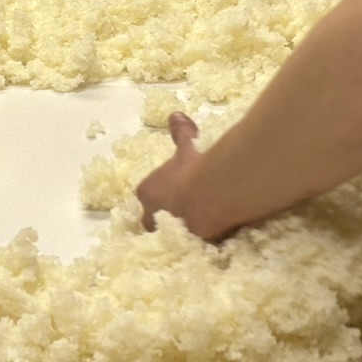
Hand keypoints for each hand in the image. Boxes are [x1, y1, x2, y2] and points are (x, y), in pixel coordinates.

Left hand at [136, 113, 221, 239]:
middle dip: (164, 218)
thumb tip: (175, 115)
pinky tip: (211, 238)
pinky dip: (197, 244)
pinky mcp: (187, 247)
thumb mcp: (187, 147)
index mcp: (147, 192)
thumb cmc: (195, 167)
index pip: (147, 197)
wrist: (214, 192)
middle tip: (185, 211)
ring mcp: (169, 234)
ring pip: (168, 237)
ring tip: (200, 226)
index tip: (175, 192)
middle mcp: (152, 216)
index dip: (160, 196)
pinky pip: (189, 247)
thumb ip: (180, 133)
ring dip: (180, 232)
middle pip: (152, 221)